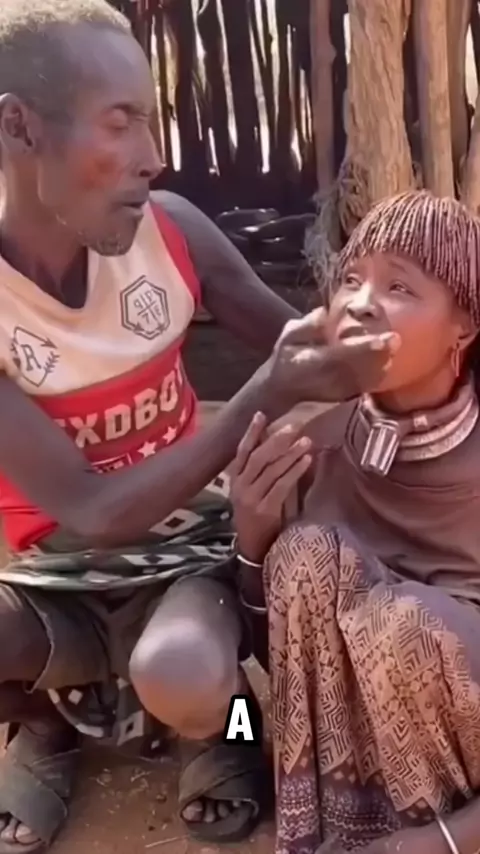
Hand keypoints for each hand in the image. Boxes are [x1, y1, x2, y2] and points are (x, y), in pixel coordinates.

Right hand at [230, 412, 311, 562]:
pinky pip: (281, 485)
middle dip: (276, 440)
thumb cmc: (256, 517)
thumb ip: (260, 471)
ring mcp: (251, 498)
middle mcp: (240, 487)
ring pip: (270, 470)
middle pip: (257, 457)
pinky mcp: (264, 509)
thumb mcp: (252, 492)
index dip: (251, 433)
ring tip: (306, 441)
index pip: (242, 451)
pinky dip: (294, 471)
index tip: (261, 414)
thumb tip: (274, 442)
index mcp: (235, 480)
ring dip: (290, 454)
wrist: (252, 549)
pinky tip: (306, 461)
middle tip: (294, 426)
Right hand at [266, 307, 400, 406]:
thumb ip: (307, 325)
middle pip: (360, 368)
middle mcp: (328, 379)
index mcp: (313, 362)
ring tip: (392, 347)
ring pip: (366, 379)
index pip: (343, 355)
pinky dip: (378, 374)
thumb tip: (325, 312)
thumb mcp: (288, 336)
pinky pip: (366, 386)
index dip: (365, 347)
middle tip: (395, 339)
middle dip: (379, 354)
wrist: (283, 390)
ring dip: (381, 363)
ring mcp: (338, 391)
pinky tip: (386, 360)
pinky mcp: (345, 397)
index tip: (382, 338)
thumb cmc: (286, 358)